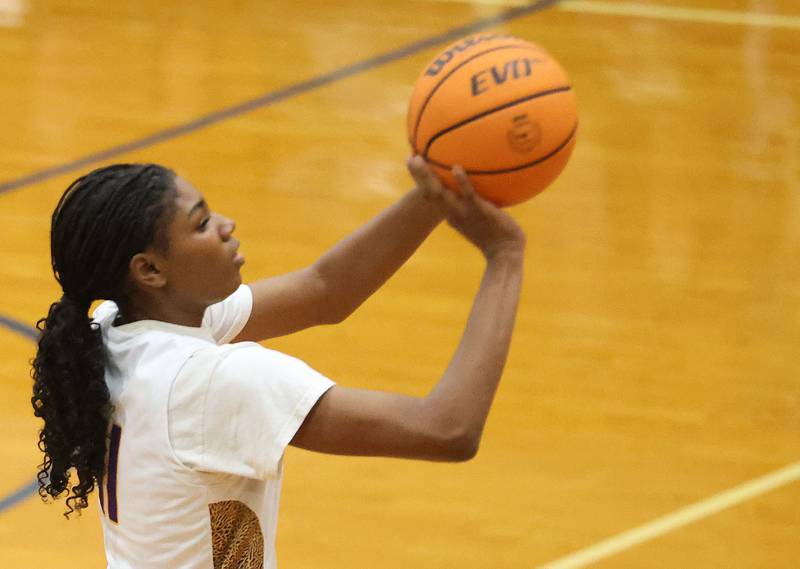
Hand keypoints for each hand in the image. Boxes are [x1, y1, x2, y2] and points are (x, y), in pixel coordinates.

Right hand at [406, 156, 524, 259]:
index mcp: (451, 214)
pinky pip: (467, 192)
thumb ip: (475, 207)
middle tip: (410, 158)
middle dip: (419, 176)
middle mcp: (453, 212)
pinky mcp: (477, 209)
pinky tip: (456, 168)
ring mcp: (463, 211)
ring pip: (441, 192)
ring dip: (428, 177)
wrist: (504, 253)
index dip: (422, 182)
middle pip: (430, 192)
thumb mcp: (480, 220)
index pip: (432, 195)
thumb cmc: (495, 236)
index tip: (414, 164)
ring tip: (418, 160)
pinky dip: (461, 180)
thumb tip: (476, 194)